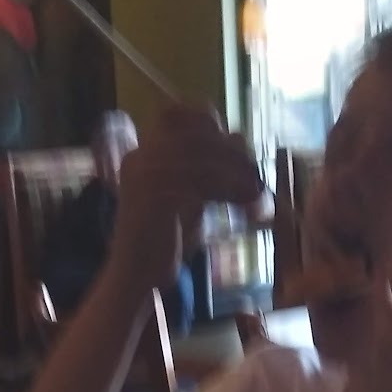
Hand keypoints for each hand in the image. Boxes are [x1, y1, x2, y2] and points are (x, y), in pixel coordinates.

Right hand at [105, 107, 264, 300]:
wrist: (135, 277)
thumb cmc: (164, 242)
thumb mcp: (190, 197)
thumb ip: (209, 169)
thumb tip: (241, 139)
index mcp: (143, 153)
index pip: (178, 114)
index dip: (212, 125)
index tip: (239, 148)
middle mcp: (140, 157)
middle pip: (197, 137)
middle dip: (233, 155)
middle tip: (256, 176)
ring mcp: (144, 175)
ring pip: (202, 161)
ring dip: (237, 176)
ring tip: (257, 195)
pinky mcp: (154, 197)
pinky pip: (200, 184)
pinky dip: (229, 192)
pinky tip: (246, 206)